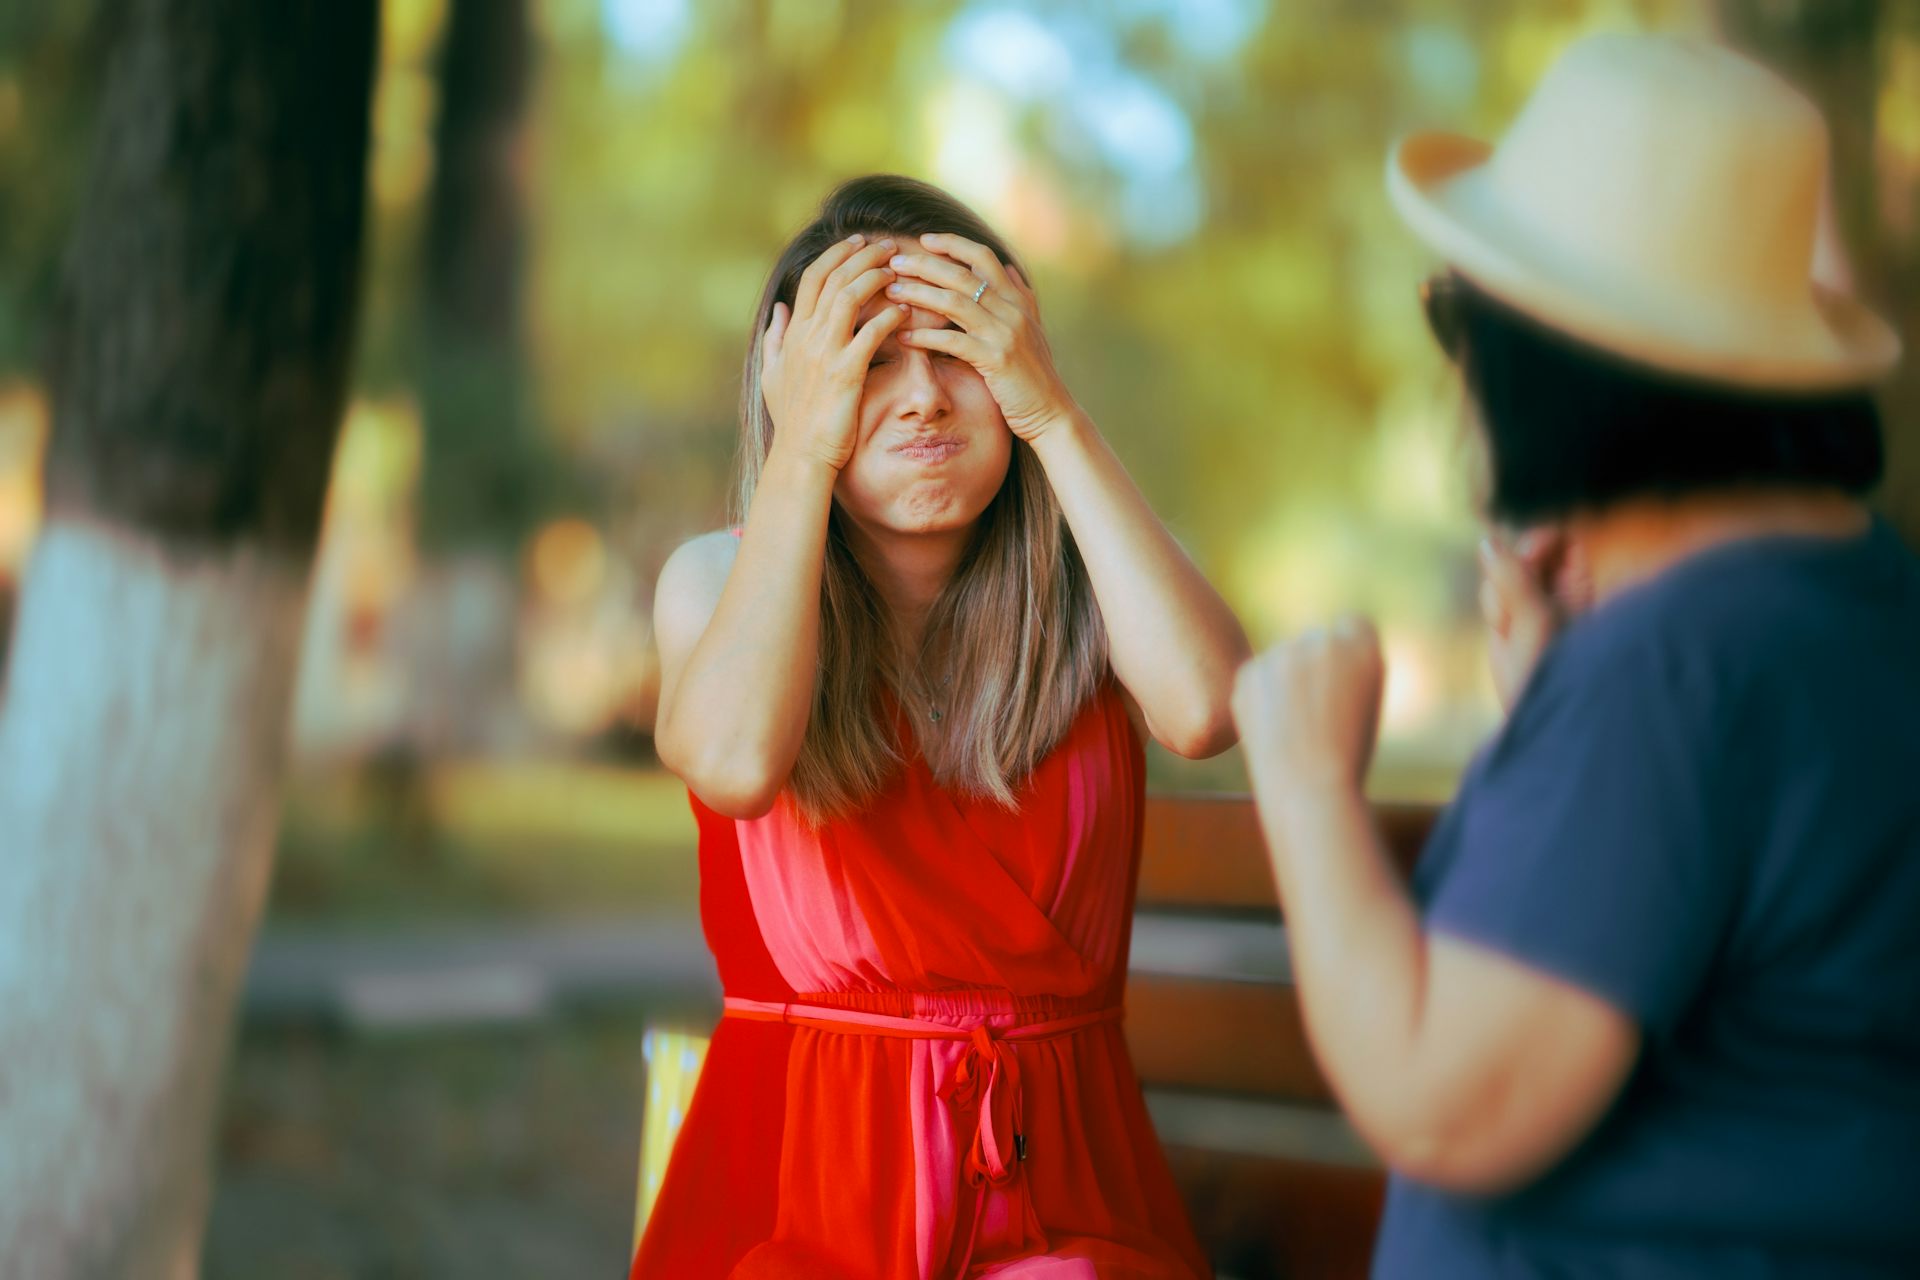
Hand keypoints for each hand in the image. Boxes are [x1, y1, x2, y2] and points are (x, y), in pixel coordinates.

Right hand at [760, 234, 906, 471]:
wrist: (801, 456)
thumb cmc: (793, 421)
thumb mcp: (773, 376)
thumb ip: (775, 339)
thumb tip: (779, 310)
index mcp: (793, 333)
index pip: (812, 277)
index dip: (836, 255)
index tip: (858, 242)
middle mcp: (806, 336)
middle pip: (834, 278)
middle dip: (862, 255)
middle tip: (889, 245)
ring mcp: (824, 353)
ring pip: (849, 296)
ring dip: (876, 277)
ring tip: (900, 269)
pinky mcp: (845, 373)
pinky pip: (870, 333)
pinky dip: (890, 317)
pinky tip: (907, 311)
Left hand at [884, 233, 1074, 440]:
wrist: (1052, 412)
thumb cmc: (1035, 374)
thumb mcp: (1033, 329)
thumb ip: (1021, 296)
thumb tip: (1009, 267)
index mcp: (1018, 299)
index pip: (984, 257)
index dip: (953, 244)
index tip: (924, 239)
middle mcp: (1013, 310)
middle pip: (962, 275)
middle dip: (924, 265)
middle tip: (895, 262)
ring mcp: (1005, 333)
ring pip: (954, 303)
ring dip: (919, 294)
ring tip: (892, 292)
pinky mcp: (996, 359)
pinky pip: (953, 341)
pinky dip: (926, 336)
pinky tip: (904, 336)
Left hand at [1231, 615, 1384, 797]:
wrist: (1310, 789)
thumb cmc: (1346, 754)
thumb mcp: (1364, 700)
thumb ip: (1345, 663)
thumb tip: (1316, 640)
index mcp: (1363, 645)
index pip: (1352, 626)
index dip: (1347, 656)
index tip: (1345, 685)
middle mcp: (1322, 639)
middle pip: (1315, 640)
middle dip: (1315, 668)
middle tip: (1320, 716)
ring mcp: (1282, 654)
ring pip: (1283, 658)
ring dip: (1287, 681)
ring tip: (1298, 728)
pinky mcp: (1249, 672)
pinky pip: (1258, 675)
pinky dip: (1262, 697)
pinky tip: (1275, 729)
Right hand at [1479, 527, 1591, 709]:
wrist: (1531, 709)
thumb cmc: (1548, 668)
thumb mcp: (1535, 618)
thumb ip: (1512, 577)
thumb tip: (1486, 541)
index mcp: (1580, 583)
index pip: (1561, 539)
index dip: (1541, 541)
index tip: (1528, 557)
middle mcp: (1557, 589)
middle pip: (1526, 551)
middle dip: (1513, 571)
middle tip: (1518, 599)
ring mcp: (1531, 602)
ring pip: (1503, 572)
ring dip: (1501, 594)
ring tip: (1512, 625)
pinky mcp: (1508, 617)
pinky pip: (1493, 594)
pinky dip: (1494, 607)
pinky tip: (1503, 630)